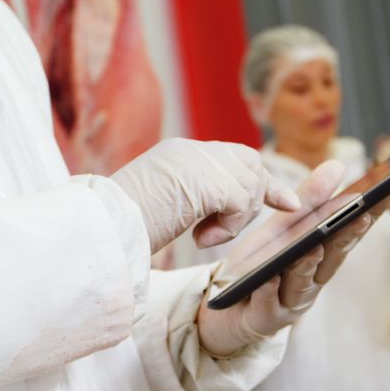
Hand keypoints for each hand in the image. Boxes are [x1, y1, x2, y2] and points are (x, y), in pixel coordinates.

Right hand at [111, 138, 300, 253]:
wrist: (101, 229)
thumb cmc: (120, 229)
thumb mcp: (162, 205)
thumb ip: (192, 198)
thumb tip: (217, 207)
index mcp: (180, 154)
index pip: (235, 158)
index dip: (262, 181)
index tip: (288, 202)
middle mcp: (191, 150)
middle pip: (251, 165)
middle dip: (256, 198)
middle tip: (227, 228)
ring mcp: (198, 161)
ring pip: (250, 184)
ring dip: (236, 219)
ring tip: (203, 236)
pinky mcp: (207, 181)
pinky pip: (241, 204)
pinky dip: (228, 228)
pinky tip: (200, 239)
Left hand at [197, 160, 389, 356]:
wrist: (230, 306)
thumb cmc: (262, 264)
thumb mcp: (283, 227)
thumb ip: (309, 199)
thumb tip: (338, 165)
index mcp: (323, 255)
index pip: (352, 231)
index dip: (374, 212)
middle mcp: (314, 280)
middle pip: (335, 255)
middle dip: (349, 235)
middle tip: (363, 214)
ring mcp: (292, 301)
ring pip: (303, 280)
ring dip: (310, 263)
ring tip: (314, 246)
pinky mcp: (266, 316)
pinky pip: (267, 302)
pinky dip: (268, 291)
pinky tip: (268, 279)